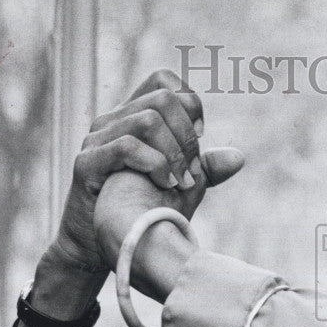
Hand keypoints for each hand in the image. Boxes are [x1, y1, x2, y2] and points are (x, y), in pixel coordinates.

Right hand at [51, 69, 213, 271]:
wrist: (101, 245)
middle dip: (189, 135)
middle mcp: (113, 120)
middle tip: (193, 170)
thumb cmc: (140, 210)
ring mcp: (96, 139)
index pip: (164, 81)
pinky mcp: (86, 163)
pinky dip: (155, 165)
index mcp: (133, 117)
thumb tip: (239, 157)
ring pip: (147, 120)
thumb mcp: (179, 184)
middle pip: (163, 99)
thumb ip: (204, 168)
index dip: (190, 103)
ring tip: (181, 182)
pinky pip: (126, 147)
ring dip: (175, 154)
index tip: (200, 136)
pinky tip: (166, 184)